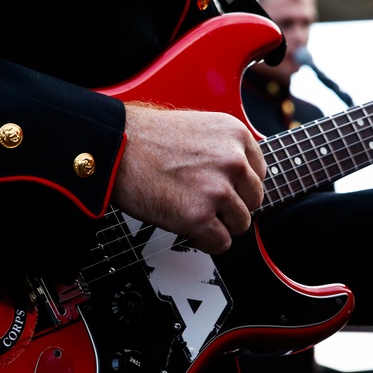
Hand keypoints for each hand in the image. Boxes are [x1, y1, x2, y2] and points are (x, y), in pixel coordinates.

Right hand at [111, 104, 265, 253]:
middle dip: (231, 205)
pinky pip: (221, 243)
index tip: (222, 188)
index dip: (238, 184)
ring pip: (241, 224)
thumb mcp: (199, 128)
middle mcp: (233, 160)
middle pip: (254, 200)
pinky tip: (188, 227)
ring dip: (218, 224)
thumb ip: (224, 150)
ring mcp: (218, 190)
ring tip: (192, 212)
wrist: (113, 147)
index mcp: (235, 134)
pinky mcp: (200, 217)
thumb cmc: (144, 138)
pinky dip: (205, 241)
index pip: (259, 172)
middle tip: (204, 202)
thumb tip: (240, 177)